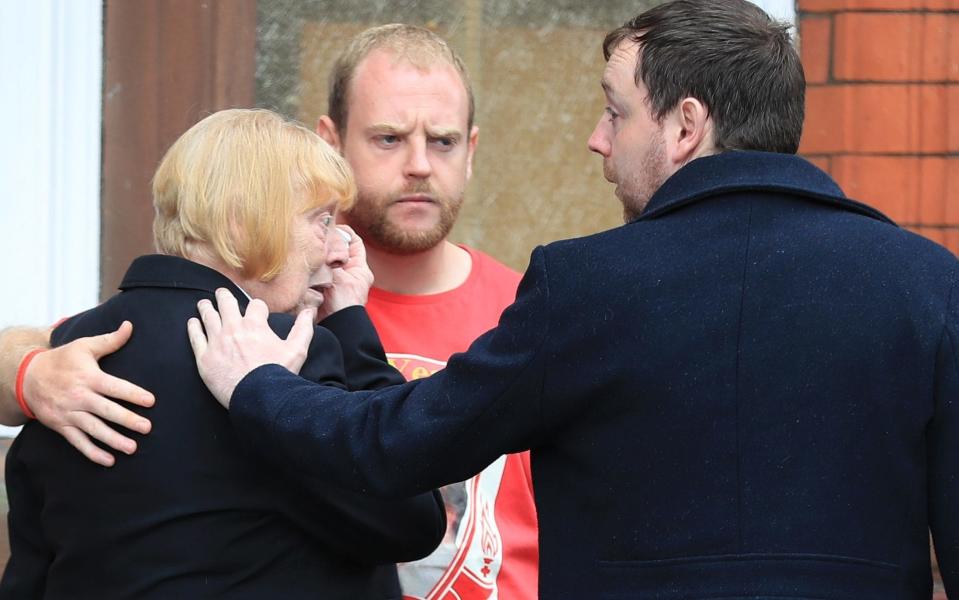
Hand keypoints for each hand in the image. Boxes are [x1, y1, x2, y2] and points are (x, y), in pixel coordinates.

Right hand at [25, 321, 154, 466]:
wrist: (28, 376)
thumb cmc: (63, 359)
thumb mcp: (85, 346)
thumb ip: (110, 340)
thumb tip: (130, 325)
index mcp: (88, 377)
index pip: (114, 387)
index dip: (133, 394)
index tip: (151, 401)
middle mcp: (79, 396)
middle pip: (106, 410)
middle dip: (127, 420)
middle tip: (147, 428)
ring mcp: (69, 413)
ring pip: (94, 429)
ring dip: (113, 440)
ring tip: (132, 448)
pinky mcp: (61, 425)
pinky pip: (78, 441)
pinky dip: (92, 452)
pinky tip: (109, 460)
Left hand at [187, 288, 313, 407]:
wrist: (258, 397)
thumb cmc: (278, 374)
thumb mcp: (297, 350)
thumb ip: (303, 328)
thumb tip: (310, 311)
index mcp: (255, 325)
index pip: (256, 305)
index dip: (258, 308)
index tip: (257, 312)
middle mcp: (234, 328)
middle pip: (226, 303)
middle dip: (224, 296)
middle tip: (221, 294)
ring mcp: (217, 342)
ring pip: (208, 316)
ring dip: (206, 307)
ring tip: (203, 304)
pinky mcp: (205, 357)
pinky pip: (195, 337)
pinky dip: (194, 327)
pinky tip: (193, 322)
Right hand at [316, 225, 374, 320]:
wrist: (334, 325)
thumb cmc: (343, 303)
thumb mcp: (341, 275)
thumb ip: (332, 257)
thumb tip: (322, 240)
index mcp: (359, 269)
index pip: (354, 242)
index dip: (344, 232)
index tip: (332, 226)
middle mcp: (347, 273)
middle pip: (338, 249)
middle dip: (327, 241)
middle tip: (315, 234)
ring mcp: (334, 279)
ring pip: (325, 258)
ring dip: (318, 253)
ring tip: (308, 245)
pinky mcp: (321, 285)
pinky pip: (316, 269)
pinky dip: (311, 264)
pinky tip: (304, 259)